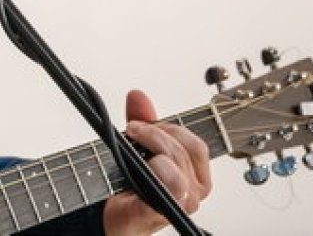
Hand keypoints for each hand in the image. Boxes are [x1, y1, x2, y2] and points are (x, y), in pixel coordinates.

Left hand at [100, 90, 212, 235]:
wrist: (116, 215)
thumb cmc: (133, 184)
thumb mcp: (140, 146)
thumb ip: (143, 120)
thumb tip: (137, 95)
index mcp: (196, 176)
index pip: (196, 147)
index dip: (171, 130)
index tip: (145, 124)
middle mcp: (193, 192)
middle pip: (182, 154)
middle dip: (154, 135)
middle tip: (133, 129)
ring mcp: (178, 206)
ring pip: (175, 173)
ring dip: (151, 152)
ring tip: (132, 148)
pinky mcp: (158, 214)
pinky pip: (161, 193)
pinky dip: (150, 175)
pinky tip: (137, 168)